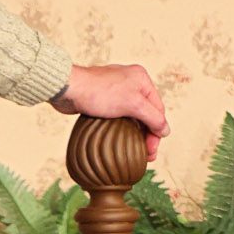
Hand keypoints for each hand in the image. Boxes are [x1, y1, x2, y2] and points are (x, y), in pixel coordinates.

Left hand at [52, 62, 167, 146]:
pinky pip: (119, 116)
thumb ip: (153, 118)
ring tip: (136, 150)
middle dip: (147, 134)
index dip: (157, 131)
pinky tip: (122, 139)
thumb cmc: (99, 92)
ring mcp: (116, 90)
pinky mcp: (103, 98)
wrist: (67, 88)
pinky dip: (123, 128)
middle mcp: (131, 82)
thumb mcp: (133, 105)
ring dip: (136, 133)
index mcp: (142, 79)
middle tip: (147, 154)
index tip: (152, 150)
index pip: (158, 109)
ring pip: (133, 115)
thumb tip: (165, 131)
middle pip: (146, 113)